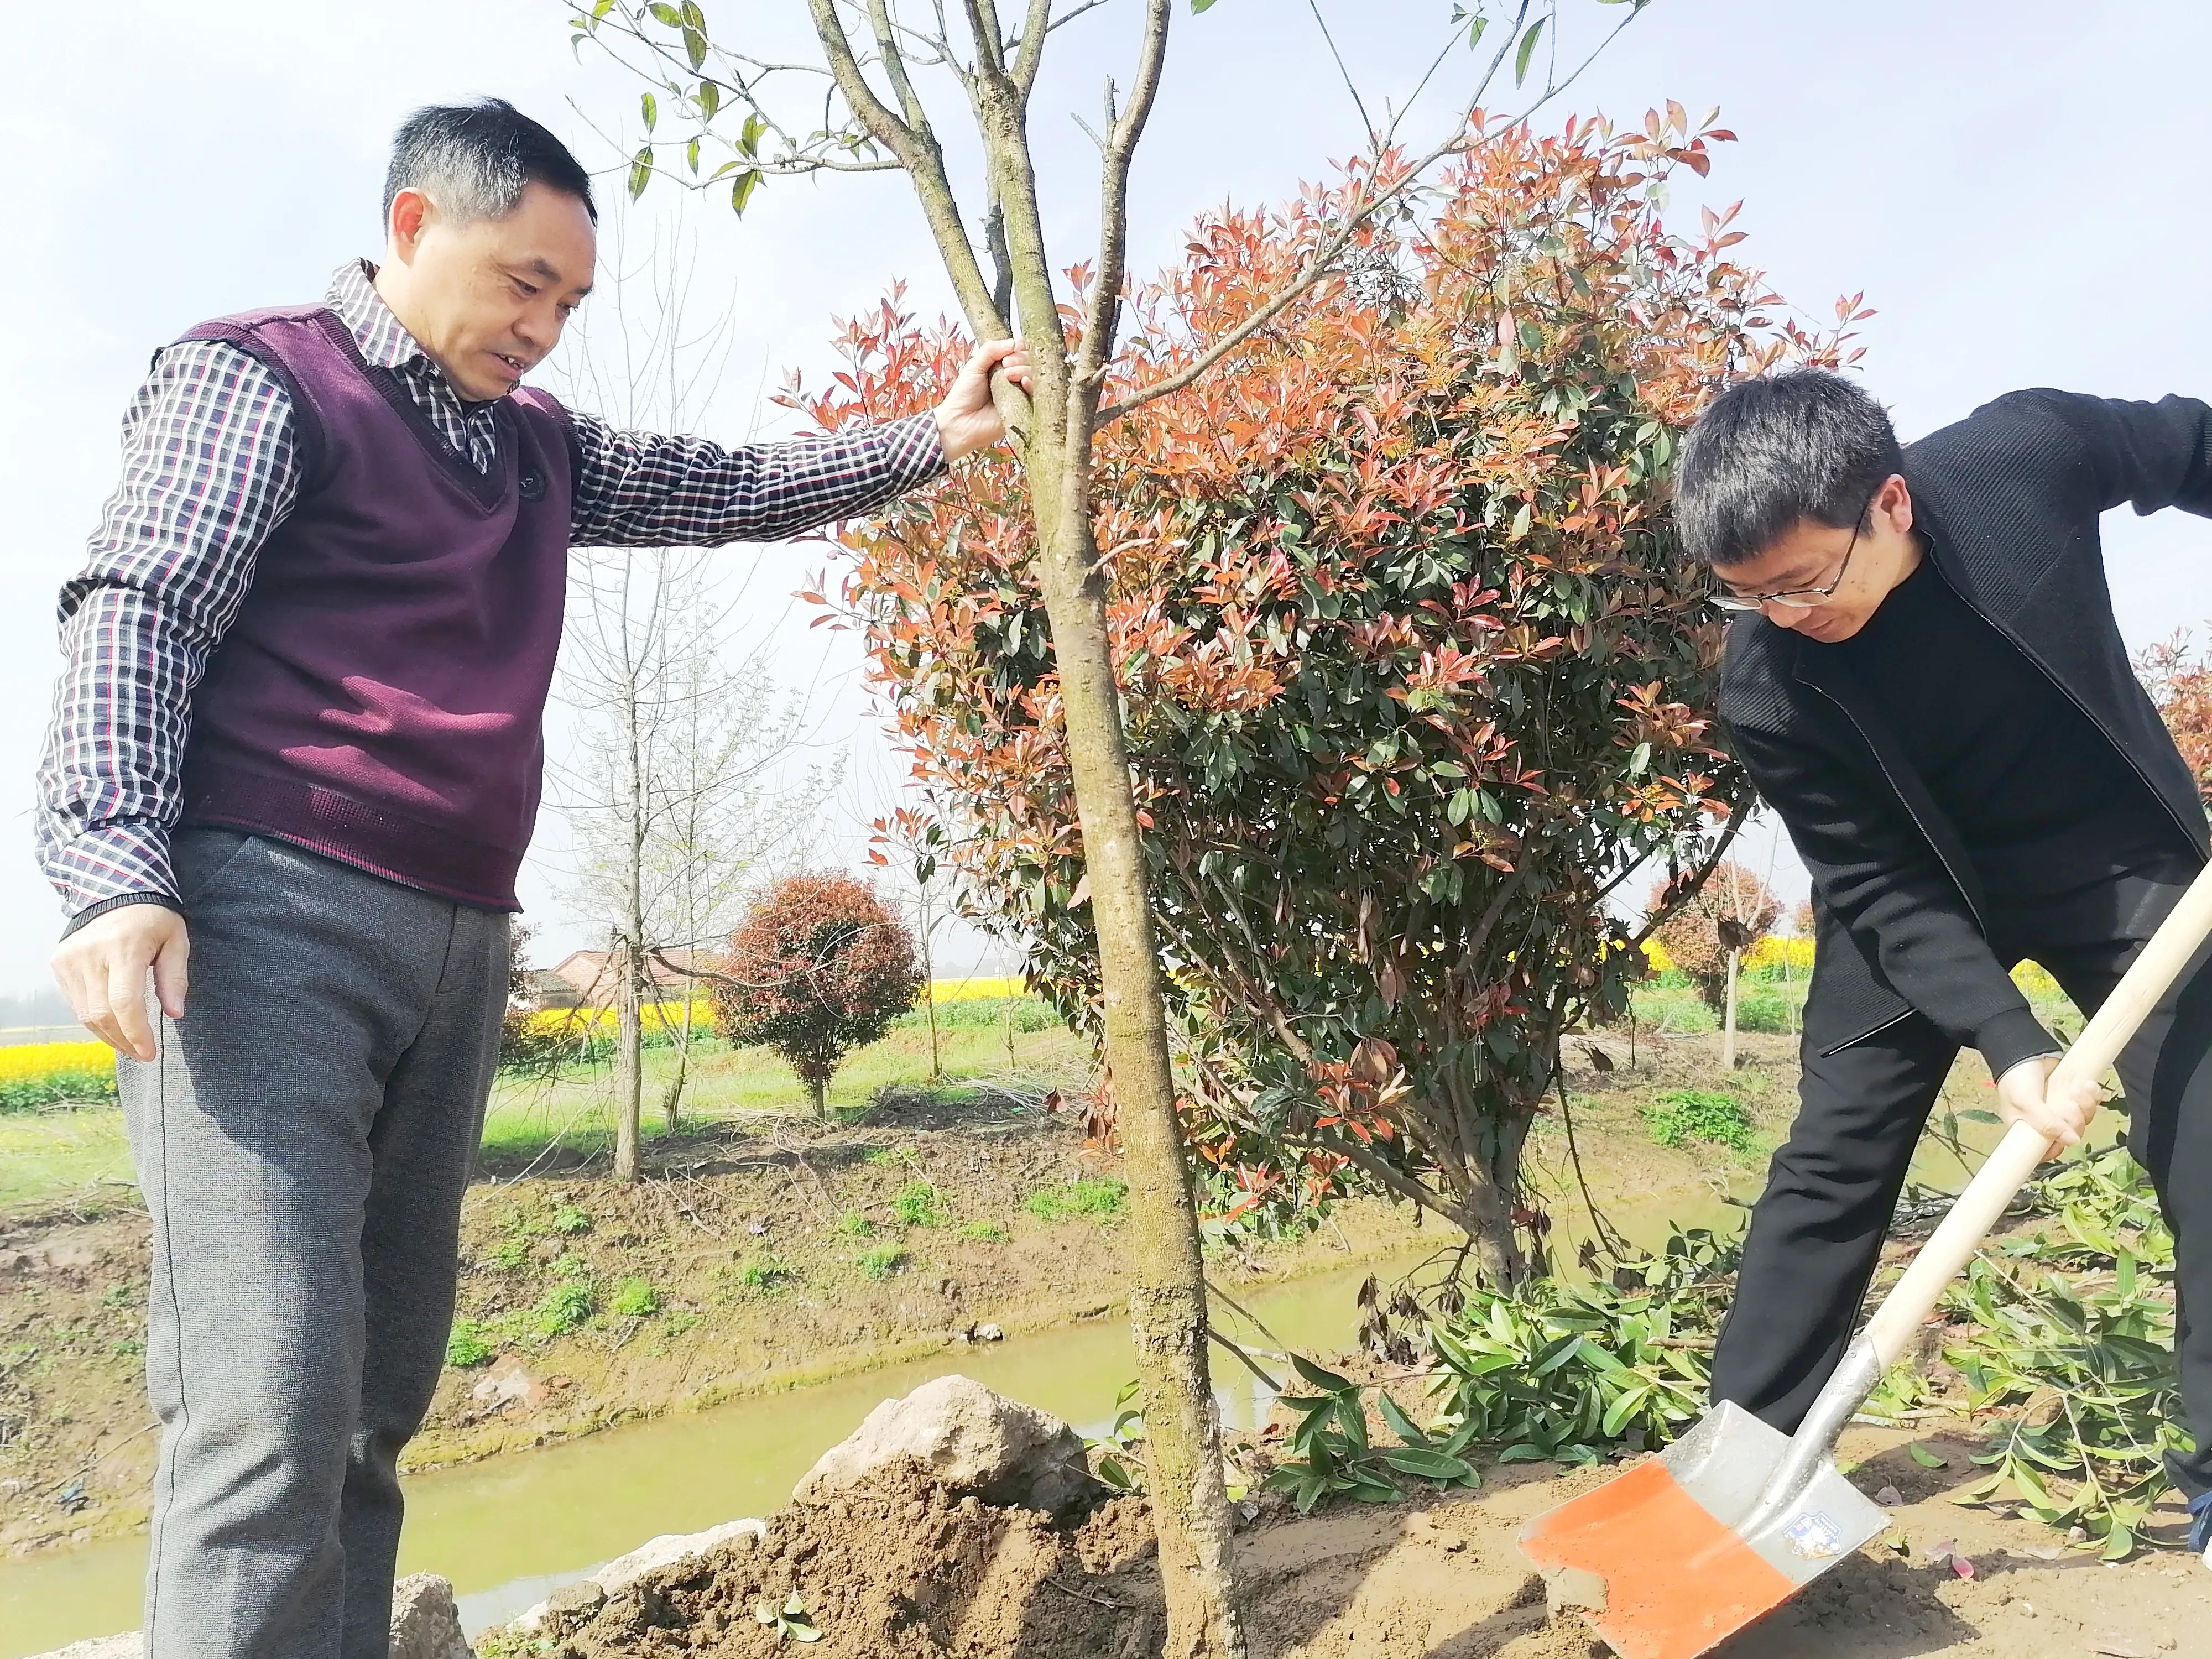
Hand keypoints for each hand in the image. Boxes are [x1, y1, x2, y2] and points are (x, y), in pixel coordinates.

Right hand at [51, 903, 189, 1061]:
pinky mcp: (60, 963)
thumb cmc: (153, 918)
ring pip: (85, 1013)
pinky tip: (113, 1025)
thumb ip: (175, 977)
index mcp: (124, 947)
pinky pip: (76, 1002)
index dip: (136, 1033)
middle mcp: (91, 954)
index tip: (150, 1052)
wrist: (115, 892)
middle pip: (102, 1014)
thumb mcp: (176, 940)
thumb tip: (176, 1014)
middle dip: (124, 1041)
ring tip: (131, 1045)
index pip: (124, 1002)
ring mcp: (70, 959)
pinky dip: (94, 1019)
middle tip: (143, 1054)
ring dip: (109, 1035)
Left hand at [933, 338, 1035, 462]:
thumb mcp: (975, 365)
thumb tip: (1015, 342)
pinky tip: (1024, 383)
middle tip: (1005, 364)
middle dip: (1020, 358)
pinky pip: (1037, 396)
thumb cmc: (964, 395)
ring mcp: (1020, 394)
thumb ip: (992, 349)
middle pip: (1031, 362)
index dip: (1020, 347)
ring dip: (1024, 370)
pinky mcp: (1025, 410)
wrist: (959, 422)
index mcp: (1003, 367)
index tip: (1010, 349)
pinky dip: (1033, 385)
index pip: (1021, 352)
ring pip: (1035, 376)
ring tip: (1008, 374)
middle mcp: (1014, 379)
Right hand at [1993, 1052, 2104, 1153]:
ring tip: (2078, 1089)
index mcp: (2030, 1131)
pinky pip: (2092, 1102)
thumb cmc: (2016, 1080)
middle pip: (2072, 1134)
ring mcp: (2063, 1109)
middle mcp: (2049, 1123)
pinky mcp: (2075, 1095)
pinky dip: (2094, 1095)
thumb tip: (2073, 1142)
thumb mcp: (2025, 1104)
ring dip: (2086, 1105)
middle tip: (2069, 1105)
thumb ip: (2046, 1124)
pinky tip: (2088, 1084)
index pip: (2049, 1150)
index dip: (2061, 1146)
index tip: (2066, 1136)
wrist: (2024, 1050)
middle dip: (2075, 1121)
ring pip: (2085, 1118)